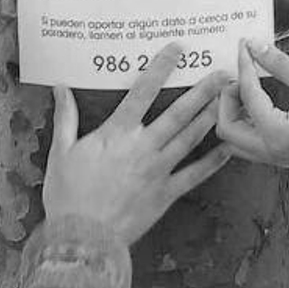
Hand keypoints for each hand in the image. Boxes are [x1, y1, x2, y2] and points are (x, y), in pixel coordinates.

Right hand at [45, 44, 232, 243]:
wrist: (82, 238)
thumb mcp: (60, 152)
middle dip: (202, 90)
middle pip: (178, 112)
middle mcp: (144, 146)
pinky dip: (213, 162)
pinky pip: (194, 174)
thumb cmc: (67, 194)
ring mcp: (159, 170)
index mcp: (117, 133)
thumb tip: (60, 88)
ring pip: (190, 138)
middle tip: (222, 73)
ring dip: (211, 116)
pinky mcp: (166, 194)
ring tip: (228, 100)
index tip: (177, 50)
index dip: (160, 67)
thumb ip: (66, 117)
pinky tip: (228, 148)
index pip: (142, 91)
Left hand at [217, 40, 288, 168]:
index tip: (246, 46)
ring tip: (248, 83)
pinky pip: (254, 139)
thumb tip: (255, 46)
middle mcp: (272, 152)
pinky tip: (261, 96)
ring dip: (236, 111)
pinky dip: (250, 118)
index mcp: (275, 136)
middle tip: (240, 72)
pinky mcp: (287, 152)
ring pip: (237, 137)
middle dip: (228, 98)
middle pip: (226, 128)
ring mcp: (279, 156)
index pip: (247, 96)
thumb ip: (279, 64)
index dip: (244, 66)